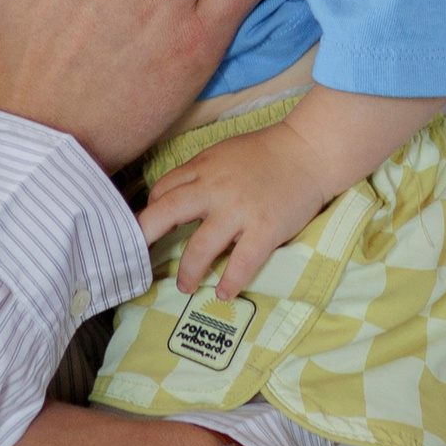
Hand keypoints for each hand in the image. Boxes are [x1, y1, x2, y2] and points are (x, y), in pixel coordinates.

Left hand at [139, 121, 344, 300]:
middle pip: (167, 213)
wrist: (309, 152)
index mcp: (203, 168)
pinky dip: (230, 282)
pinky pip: (242, 263)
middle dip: (145, 237)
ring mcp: (240, 211)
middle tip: (136, 261)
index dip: (149, 213)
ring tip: (186, 286)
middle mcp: (215, 189)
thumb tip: (172, 198)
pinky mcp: (265, 229)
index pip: (162, 191)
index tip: (148, 232)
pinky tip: (224, 293)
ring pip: (200, 247)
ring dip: (189, 272)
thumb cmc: (266, 152)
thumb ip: (199, 175)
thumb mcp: (223, 153)